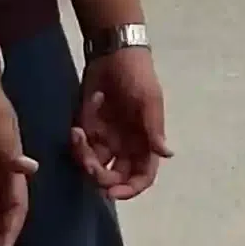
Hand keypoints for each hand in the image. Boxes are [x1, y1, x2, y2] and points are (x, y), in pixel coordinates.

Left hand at [67, 38, 169, 200]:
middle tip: (89, 165)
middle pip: (115, 176)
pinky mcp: (89, 128)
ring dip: (84, 158)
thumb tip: (168, 154)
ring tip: (79, 136)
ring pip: (94, 164)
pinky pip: (80, 148)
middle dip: (100, 177)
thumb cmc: (137, 75)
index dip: (130, 189)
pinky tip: (76, 128)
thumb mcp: (148, 100)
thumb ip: (154, 129)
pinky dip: (76, 144)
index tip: (113, 193)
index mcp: (145, 142)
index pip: (142, 176)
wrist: (113, 52)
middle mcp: (126, 146)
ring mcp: (106, 138)